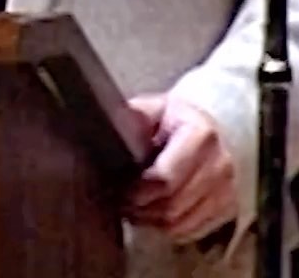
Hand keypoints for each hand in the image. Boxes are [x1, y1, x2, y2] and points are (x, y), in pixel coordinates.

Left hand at [124, 92, 238, 243]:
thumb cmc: (178, 118)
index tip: (119, 186)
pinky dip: (167, 229)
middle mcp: (219, 166)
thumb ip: (137, 118)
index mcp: (201, 136)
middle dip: (140, 208)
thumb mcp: (157, 107)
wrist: (215, 126)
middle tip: (120, 202)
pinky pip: (190, 231)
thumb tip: (111, 130)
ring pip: (179, 224)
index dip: (137, 188)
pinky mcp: (227, 210)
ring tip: (134, 209)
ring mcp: (226, 191)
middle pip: (171, 205)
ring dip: (151, 221)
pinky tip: (153, 215)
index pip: (165, 177)